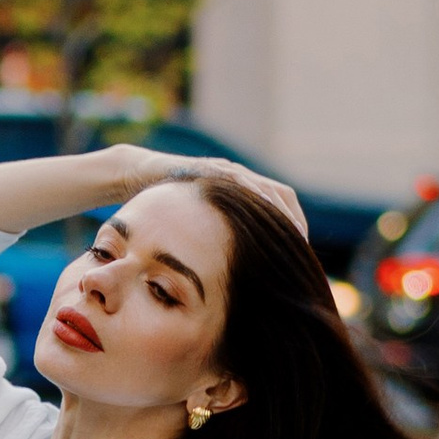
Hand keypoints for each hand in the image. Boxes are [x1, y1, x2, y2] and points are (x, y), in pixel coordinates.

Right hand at [103, 145, 305, 236]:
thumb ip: (216, 236)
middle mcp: (238, 178)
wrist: (136, 175)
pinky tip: (259, 211)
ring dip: (279, 210)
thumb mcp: (197, 223)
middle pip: (280, 195)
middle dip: (294, 220)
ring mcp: (224, 171)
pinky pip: (235, 181)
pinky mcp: (207, 170)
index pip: (279, 204)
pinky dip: (251, 195)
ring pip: (263, 188)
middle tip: (302, 244)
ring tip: (291, 232)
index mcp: (240, 192)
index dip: (293, 224)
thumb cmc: (166, 205)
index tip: (300, 248)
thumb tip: (231, 268)